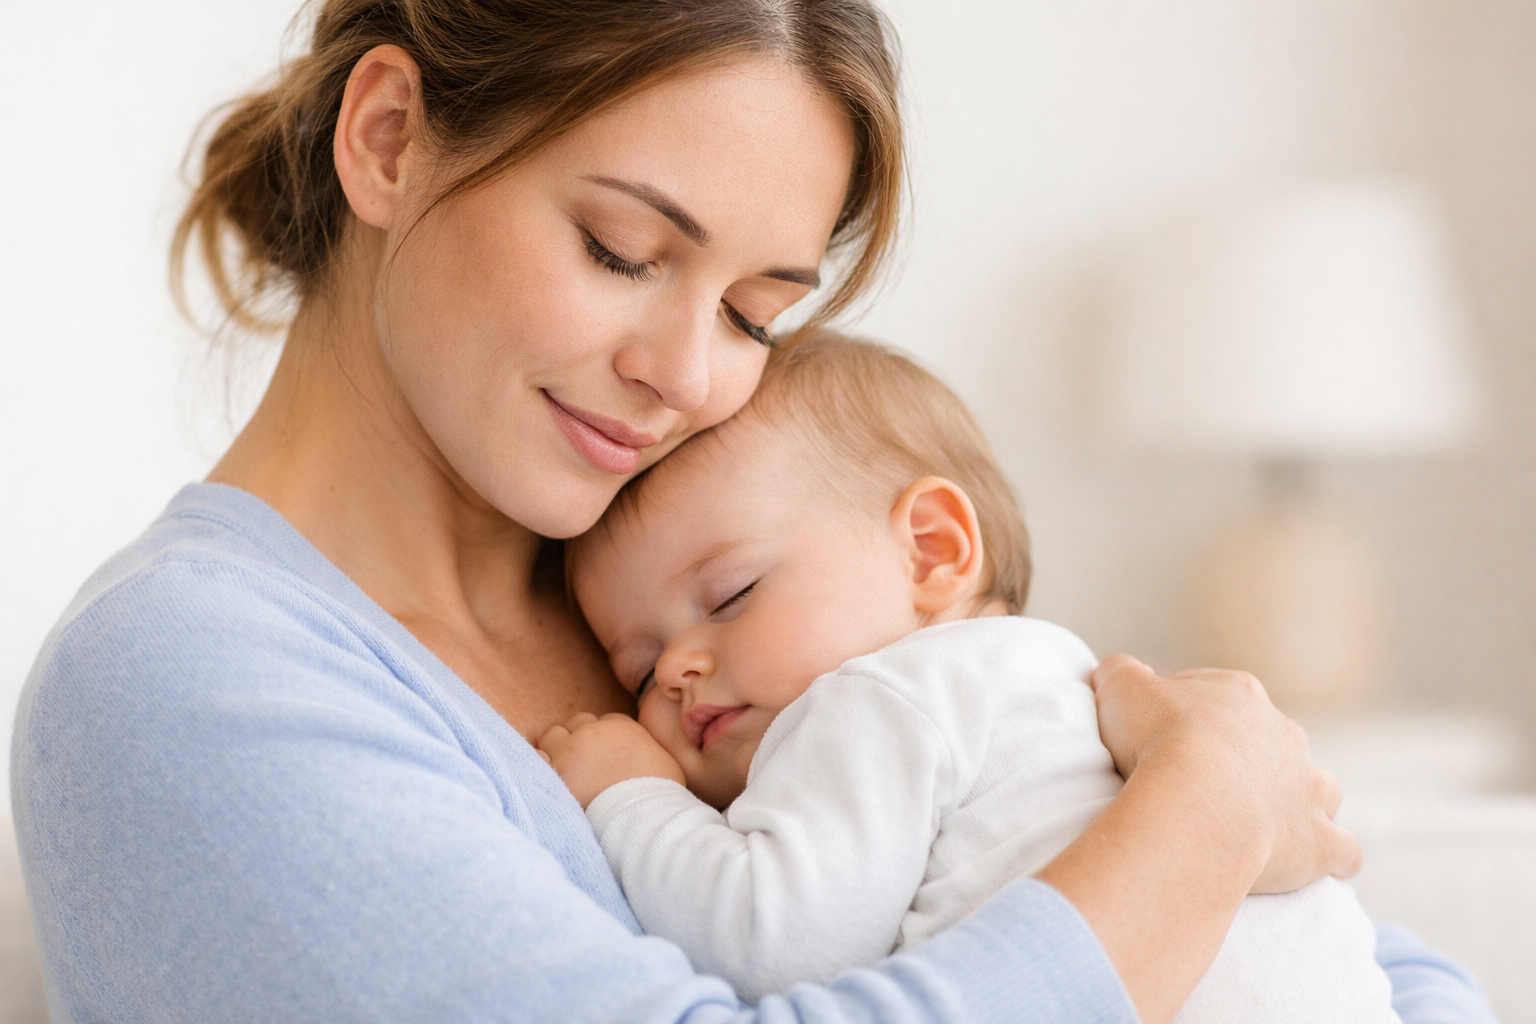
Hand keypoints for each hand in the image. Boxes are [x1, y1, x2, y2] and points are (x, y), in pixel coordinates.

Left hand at [536, 712, 685, 808]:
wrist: (641, 817)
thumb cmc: (658, 795)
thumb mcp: (663, 762)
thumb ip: (647, 749)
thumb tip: (641, 757)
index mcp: (621, 727)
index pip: (605, 721)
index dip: (604, 738)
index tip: (604, 755)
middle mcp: (593, 733)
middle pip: (577, 723)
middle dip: (578, 737)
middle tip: (583, 762)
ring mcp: (570, 751)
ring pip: (552, 734)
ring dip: (555, 747)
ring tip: (563, 768)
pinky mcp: (554, 773)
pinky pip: (536, 757)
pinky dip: (540, 764)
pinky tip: (547, 777)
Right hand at [1091, 654, 1361, 893]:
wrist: (1197, 803)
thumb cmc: (1156, 742)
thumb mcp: (1119, 689)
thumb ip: (1120, 673)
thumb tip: (1118, 673)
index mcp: (1240, 695)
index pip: (1218, 696)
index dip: (1188, 717)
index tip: (1161, 742)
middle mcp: (1284, 736)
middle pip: (1270, 741)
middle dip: (1246, 758)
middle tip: (1202, 786)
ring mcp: (1308, 789)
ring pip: (1318, 788)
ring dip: (1300, 800)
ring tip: (1266, 821)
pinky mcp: (1319, 840)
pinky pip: (1343, 849)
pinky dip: (1337, 856)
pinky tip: (1326, 865)